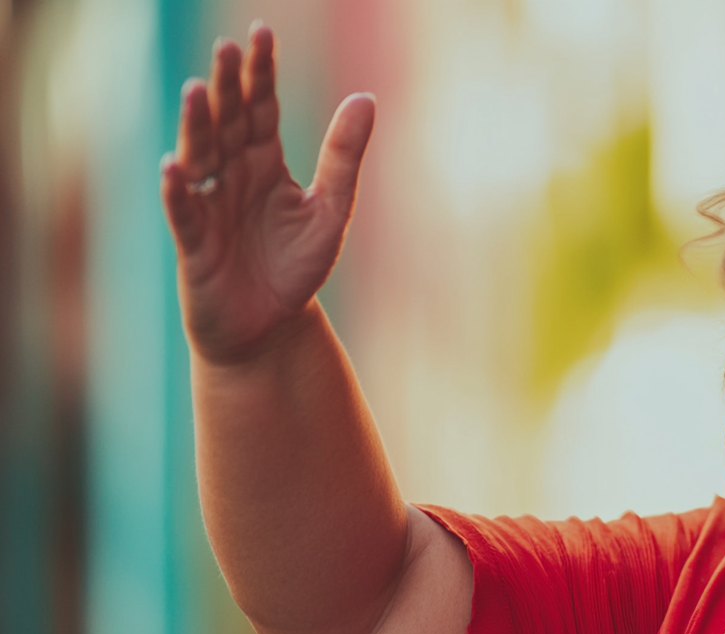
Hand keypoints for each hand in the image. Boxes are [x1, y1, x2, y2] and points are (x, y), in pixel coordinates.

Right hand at [161, 23, 375, 363]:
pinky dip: (179, 191)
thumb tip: (366, 97)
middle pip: (227, 123)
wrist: (272, 328)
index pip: (261, 108)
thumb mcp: (332, 210)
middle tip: (227, 50)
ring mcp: (209, 207)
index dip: (261, 73)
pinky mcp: (195, 245)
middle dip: (228, 87)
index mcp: (265, 163)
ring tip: (198, 90)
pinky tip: (176, 166)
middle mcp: (231, 176)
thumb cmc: (297, 268)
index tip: (262, 31)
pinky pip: (184, 212)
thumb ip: (344, 157)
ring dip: (197, 125)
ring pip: (200, 157)